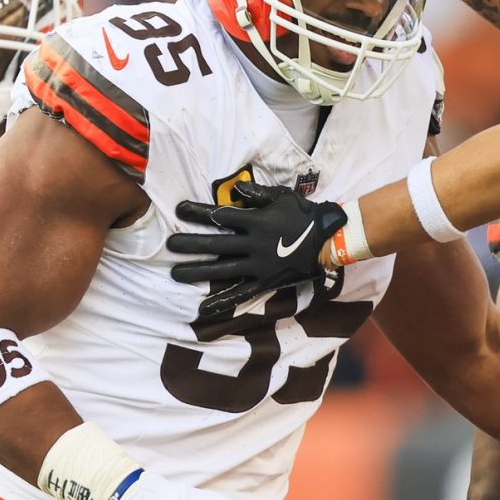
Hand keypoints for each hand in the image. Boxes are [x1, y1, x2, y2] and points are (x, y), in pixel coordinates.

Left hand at [168, 181, 346, 320]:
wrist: (328, 240)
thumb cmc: (304, 214)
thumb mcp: (283, 197)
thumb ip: (258, 195)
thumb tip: (236, 191)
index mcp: (256, 221)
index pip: (220, 214)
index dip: (198, 211)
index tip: (178, 209)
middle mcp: (253, 244)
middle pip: (216, 244)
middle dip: (191, 244)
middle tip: (170, 245)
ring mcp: (258, 265)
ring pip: (222, 270)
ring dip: (198, 272)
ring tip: (176, 274)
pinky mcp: (265, 282)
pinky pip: (241, 294)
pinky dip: (222, 302)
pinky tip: (203, 309)